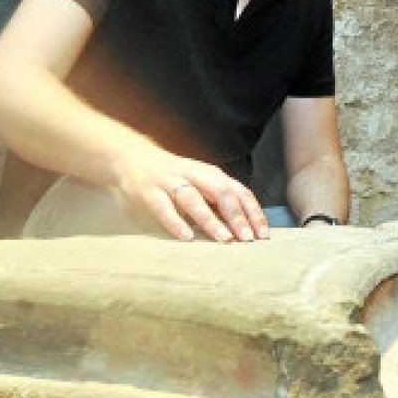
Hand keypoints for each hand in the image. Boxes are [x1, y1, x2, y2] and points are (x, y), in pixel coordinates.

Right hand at [112, 145, 268, 241]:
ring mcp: (171, 182)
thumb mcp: (202, 185)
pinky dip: (176, 222)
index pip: (239, 192)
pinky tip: (187, 237)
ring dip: (211, 219)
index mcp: (212, 174)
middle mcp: (194, 175)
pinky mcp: (149, 192)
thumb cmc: (176, 178)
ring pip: (194, 199)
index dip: (253, 212)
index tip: (263, 234)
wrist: (134, 158)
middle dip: (237, 216)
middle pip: (221, 193)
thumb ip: (220, 203)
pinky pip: (164, 208)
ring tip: (224, 239)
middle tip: (247, 238)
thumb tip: (246, 229)